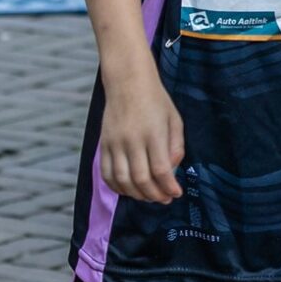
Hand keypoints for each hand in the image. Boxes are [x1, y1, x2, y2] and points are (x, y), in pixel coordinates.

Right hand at [98, 67, 183, 202]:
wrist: (127, 82)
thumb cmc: (155, 100)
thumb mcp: (174, 119)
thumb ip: (176, 146)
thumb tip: (173, 169)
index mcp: (153, 133)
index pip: (160, 170)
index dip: (169, 187)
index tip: (176, 193)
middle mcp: (132, 139)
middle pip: (141, 179)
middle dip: (155, 195)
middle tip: (164, 199)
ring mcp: (115, 142)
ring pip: (123, 180)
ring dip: (136, 194)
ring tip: (148, 196)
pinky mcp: (103, 144)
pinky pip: (106, 173)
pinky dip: (117, 187)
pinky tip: (128, 190)